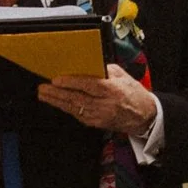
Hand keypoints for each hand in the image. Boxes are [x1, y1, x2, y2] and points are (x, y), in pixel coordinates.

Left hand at [38, 66, 156, 135]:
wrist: (143, 115)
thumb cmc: (133, 94)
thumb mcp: (122, 76)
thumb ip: (104, 69)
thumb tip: (86, 64)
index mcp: (113, 90)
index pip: (88, 85)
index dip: (71, 83)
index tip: (57, 80)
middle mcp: (105, 104)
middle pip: (77, 98)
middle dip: (57, 93)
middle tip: (43, 88)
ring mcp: (100, 115)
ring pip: (74, 108)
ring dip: (57, 101)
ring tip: (44, 95)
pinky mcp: (96, 123)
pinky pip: (77, 114)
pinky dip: (66, 108)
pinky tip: (57, 103)